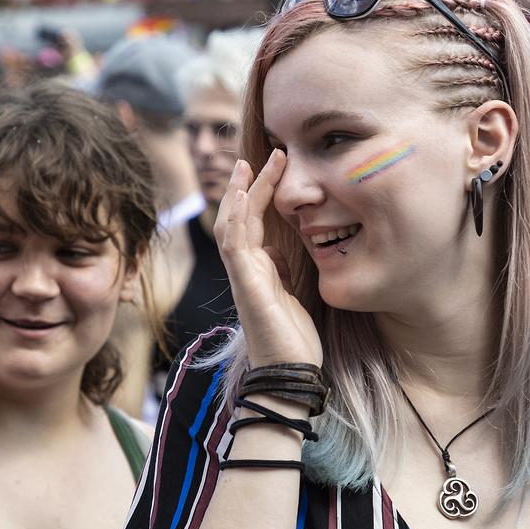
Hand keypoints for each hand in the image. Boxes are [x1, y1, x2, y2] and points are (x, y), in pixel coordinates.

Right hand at [215, 153, 322, 368]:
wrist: (290, 374)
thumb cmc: (295, 340)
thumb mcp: (296, 295)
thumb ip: (288, 270)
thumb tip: (286, 247)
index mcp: (260, 269)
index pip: (254, 223)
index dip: (262, 194)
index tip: (276, 166)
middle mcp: (247, 270)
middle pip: (240, 217)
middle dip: (248, 184)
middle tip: (262, 154)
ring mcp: (243, 277)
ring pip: (233, 225)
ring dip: (240, 193)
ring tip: (248, 163)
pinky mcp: (246, 287)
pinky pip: (234, 246)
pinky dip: (236, 219)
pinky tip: (242, 196)